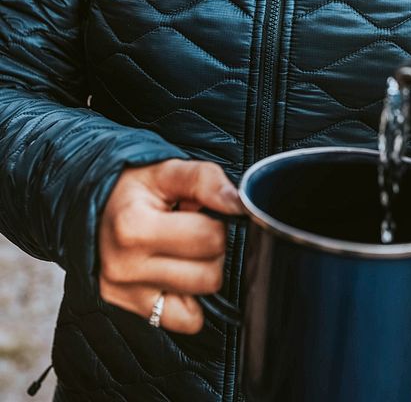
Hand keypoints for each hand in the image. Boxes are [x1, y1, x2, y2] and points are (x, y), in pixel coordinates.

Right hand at [98, 158, 242, 332]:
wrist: (92, 206)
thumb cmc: (133, 188)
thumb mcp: (166, 170)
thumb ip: (206, 180)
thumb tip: (238, 204)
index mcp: (133, 227)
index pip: (210, 238)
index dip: (217, 222)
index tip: (201, 213)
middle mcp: (125, 267)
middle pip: (209, 274)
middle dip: (213, 250)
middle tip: (194, 231)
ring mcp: (126, 294)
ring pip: (201, 300)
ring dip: (202, 273)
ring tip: (184, 250)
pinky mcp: (131, 309)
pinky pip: (185, 321)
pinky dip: (191, 301)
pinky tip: (179, 275)